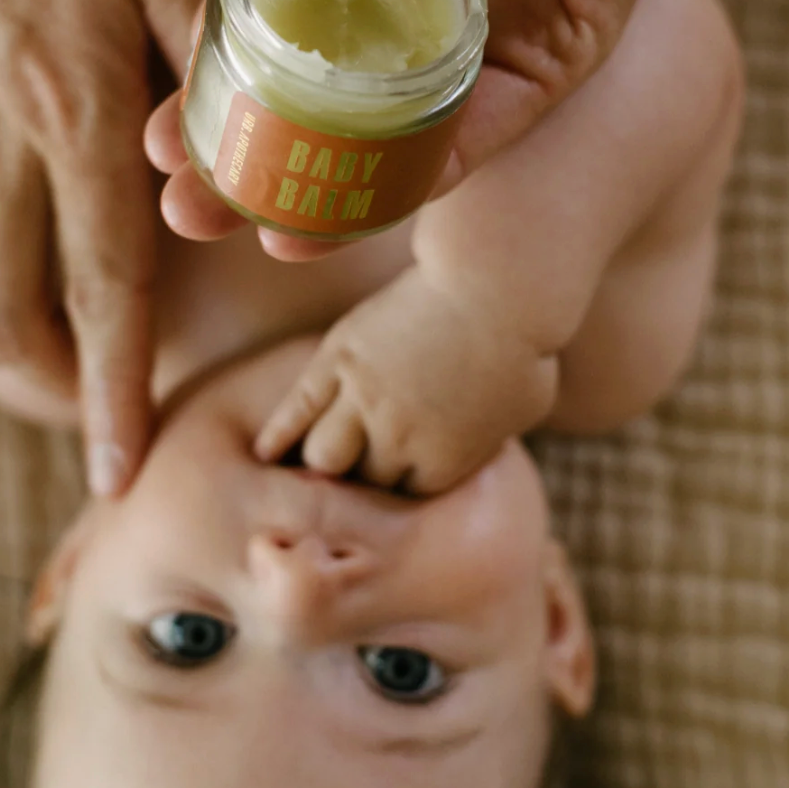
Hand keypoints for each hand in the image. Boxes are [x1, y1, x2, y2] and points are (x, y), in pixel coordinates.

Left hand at [157, 0, 782, 256]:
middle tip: (190, 210)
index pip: (453, 145)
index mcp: (554, 38)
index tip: (285, 238)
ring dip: (246, 89)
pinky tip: (195, 26)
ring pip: (320, 40)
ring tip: (163, 143)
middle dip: (277, 163)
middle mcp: (480, 11)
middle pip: (367, 113)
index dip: (367, 198)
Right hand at [254, 267, 558, 494]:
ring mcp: (364, 399)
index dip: (400, 494)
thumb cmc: (525, 344)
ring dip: (320, 465)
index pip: (406, 502)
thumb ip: (490, 441)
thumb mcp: (525, 410)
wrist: (496, 285)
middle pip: (360, 487)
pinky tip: (263, 453)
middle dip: (359, 489)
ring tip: (309, 471)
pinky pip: (297, 409)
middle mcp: (399, 441)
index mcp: (445, 465)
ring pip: (321, 456)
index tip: (395, 485)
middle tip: (347, 486)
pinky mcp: (339, 360)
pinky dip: (278, 435)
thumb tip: (480, 452)